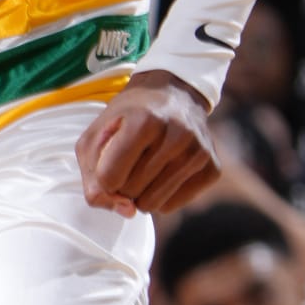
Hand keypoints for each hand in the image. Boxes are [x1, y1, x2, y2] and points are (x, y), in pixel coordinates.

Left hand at [76, 74, 218, 217]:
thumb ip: (93, 178)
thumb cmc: (128, 116)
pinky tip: (163, 172)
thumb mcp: (96, 136)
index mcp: (144, 121)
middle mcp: (177, 135)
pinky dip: (160, 196)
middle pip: (130, 192)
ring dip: (140, 193)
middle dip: (122, 183)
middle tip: (130, 158)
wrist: (174, 93)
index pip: (110, 178)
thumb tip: (127, 212)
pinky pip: (171, 206)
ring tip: (145, 165)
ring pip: (152, 204)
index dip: (102, 176)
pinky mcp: (212, 167)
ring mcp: (198, 152)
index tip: (109, 159)